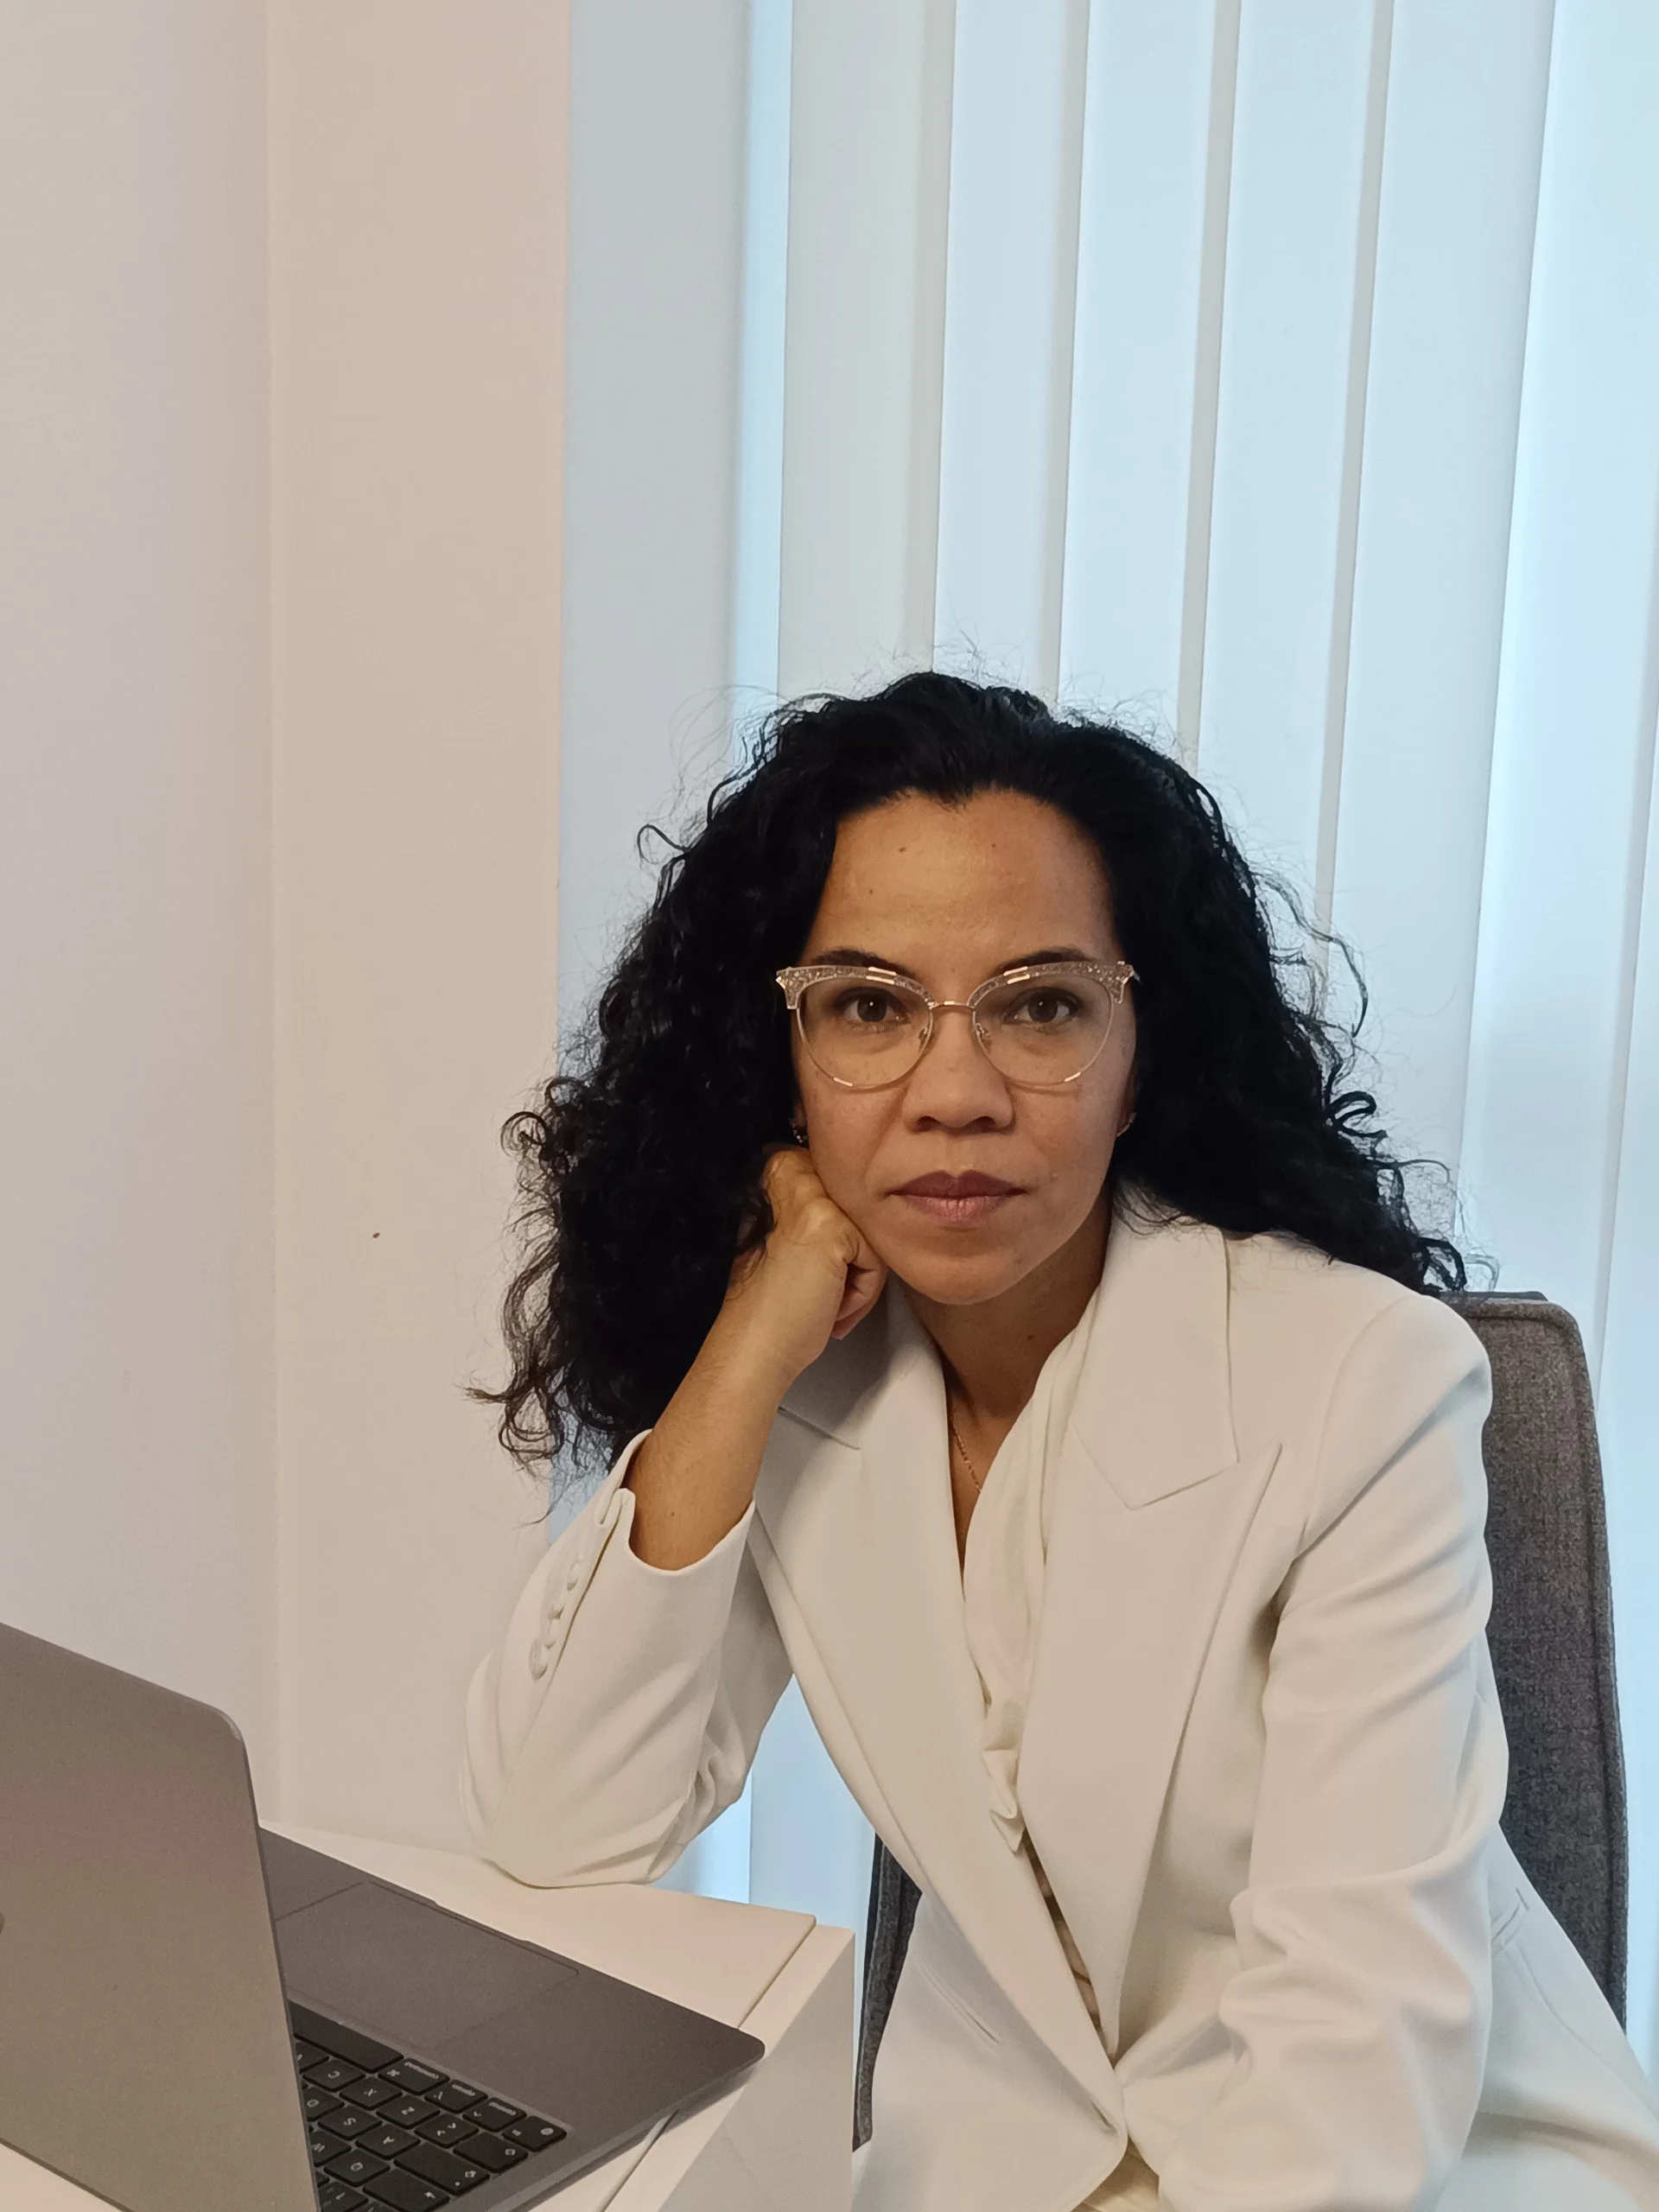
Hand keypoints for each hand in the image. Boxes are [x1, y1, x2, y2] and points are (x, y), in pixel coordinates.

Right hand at [715, 1146, 888, 1389]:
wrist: (752, 1346)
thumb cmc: (771, 1305)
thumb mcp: (788, 1236)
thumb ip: (818, 1210)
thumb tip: (870, 1208)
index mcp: (779, 1169)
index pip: (844, 1191)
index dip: (842, 1238)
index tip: (819, 1270)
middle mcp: (794, 1173)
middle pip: (862, 1214)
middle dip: (855, 1259)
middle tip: (825, 1292)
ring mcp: (814, 1199)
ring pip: (873, 1237)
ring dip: (859, 1281)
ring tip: (828, 1305)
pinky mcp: (833, 1228)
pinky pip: (876, 1260)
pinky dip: (862, 1294)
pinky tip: (830, 1309)